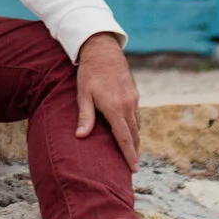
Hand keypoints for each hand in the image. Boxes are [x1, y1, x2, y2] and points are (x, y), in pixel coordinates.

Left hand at [72, 32, 139, 168]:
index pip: (124, 137)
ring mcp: (133, 98)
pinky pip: (136, 115)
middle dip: (134, 151)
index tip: (133, 168)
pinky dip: (134, 126)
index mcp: (115, 107)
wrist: (102, 49)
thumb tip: (81, 136)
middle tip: (133, 167)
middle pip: (134, 134)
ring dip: (135, 139)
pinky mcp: (134, 93)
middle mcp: (128, 105)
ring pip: (137, 125)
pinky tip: (130, 132)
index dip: (129, 154)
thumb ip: (85, 116)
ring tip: (131, 153)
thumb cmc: (89, 73)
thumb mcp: (83, 95)